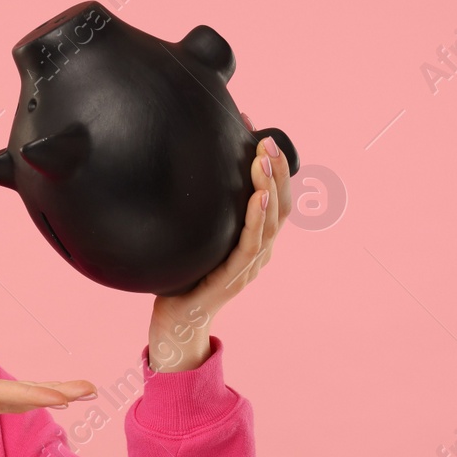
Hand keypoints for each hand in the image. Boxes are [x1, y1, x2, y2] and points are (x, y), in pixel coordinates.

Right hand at [0, 346, 96, 456]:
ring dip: (49, 394)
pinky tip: (49, 394)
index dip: (35, 394)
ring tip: (82, 392)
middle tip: (92, 390)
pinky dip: (31, 393)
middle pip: (19, 397)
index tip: (66, 397)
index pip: (3, 393)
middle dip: (55, 394)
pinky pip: (7, 396)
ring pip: (17, 397)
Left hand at [147, 113, 291, 371]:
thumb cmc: (186, 276)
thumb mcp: (199, 236)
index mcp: (255, 239)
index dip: (274, 168)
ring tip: (264, 160)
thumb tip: (191, 171)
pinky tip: (257, 196)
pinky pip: (251, 244)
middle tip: (267, 141)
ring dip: (270, 187)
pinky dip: (257, 217)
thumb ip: (206, 211)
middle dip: (277, 171)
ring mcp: (250, 265)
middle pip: (280, 205)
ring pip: (271, 221)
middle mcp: (259, 250)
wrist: (175, 320)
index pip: (275, 198)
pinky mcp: (234, 277)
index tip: (262, 135)